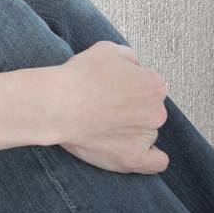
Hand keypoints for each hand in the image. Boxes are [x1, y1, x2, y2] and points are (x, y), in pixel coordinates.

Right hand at [49, 41, 169, 173]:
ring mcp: (146, 137)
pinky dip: (148, 158)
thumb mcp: (106, 49)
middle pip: (151, 112)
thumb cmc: (78, 77)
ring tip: (102, 126)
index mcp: (153, 86)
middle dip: (133, 110)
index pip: (151, 87)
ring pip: (147, 134)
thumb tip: (135, 66)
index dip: (131, 87)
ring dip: (131, 131)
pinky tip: (133, 151)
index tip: (115, 91)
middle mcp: (156, 112)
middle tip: (106, 108)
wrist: (57, 104)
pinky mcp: (134, 158)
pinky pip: (155, 163)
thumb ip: (129, 57)